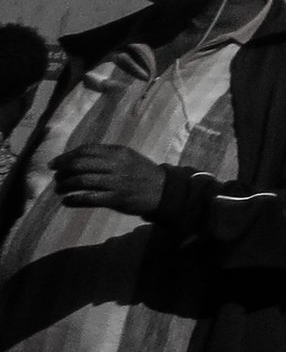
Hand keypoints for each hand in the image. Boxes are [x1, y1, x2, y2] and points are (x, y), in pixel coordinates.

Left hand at [53, 144, 167, 216]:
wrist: (165, 191)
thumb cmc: (143, 173)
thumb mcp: (128, 157)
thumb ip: (107, 155)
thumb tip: (77, 157)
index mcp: (118, 152)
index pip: (85, 150)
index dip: (66, 157)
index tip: (55, 164)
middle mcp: (116, 165)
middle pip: (80, 164)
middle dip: (63, 171)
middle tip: (56, 177)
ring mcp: (116, 182)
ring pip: (82, 181)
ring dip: (66, 185)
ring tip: (59, 189)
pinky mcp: (116, 199)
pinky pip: (89, 198)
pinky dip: (74, 200)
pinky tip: (67, 201)